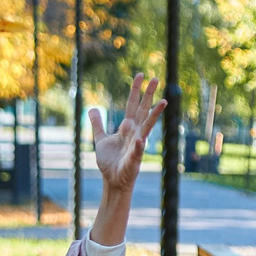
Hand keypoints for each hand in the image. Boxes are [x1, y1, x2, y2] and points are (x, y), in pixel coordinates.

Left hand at [93, 73, 163, 191]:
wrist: (113, 180)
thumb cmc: (110, 160)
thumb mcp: (101, 139)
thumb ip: (98, 124)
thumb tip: (92, 108)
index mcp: (127, 127)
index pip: (133, 105)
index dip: (135, 90)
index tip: (140, 75)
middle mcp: (135, 133)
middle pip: (143, 110)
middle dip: (148, 95)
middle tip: (155, 78)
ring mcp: (136, 144)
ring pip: (147, 126)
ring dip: (155, 114)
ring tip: (163, 101)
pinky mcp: (134, 158)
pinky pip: (137, 150)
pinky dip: (139, 145)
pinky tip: (141, 139)